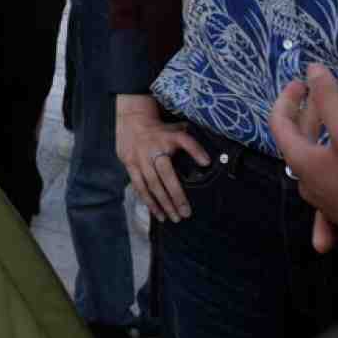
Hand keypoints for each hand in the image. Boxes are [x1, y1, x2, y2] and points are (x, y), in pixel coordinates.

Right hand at [115, 94, 212, 222]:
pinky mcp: (129, 163)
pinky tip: (157, 213)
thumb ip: (190, 143)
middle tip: (185, 213)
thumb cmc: (160, 130)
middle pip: (166, 174)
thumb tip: (208, 161)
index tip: (206, 163)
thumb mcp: (177, 129)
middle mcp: (153, 148)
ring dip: (162, 203)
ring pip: (151, 184)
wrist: (132, 120)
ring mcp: (140, 157)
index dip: (195, 150)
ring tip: (172, 218)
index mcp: (168, 137)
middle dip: (176, 195)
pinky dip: (147, 200)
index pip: (184, 141)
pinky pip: (138, 185)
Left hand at [269, 64, 337, 262]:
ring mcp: (329, 194)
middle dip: (325, 111)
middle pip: (309, 136)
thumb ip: (329, 99)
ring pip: (337, 153)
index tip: (300, 81)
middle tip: (333, 91)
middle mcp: (309, 179)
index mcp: (300, 160)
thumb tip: (312, 69)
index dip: (287, 98)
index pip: (279, 122)